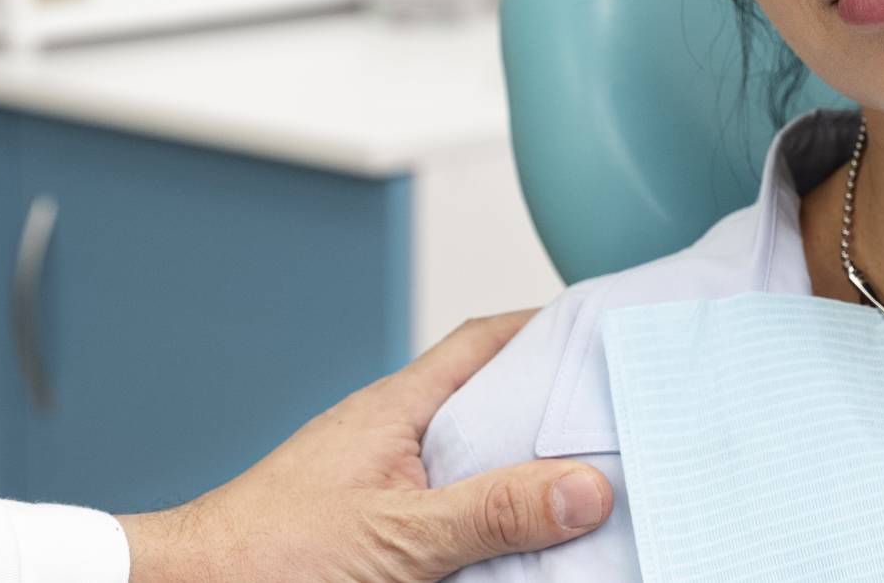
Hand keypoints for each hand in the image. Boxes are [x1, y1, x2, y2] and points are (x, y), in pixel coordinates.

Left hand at [119, 312, 611, 582]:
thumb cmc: (267, 555)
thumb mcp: (402, 536)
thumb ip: (493, 510)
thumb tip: (585, 488)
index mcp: (396, 410)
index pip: (484, 343)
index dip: (545, 328)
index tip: (602, 330)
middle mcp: (389, 436)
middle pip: (487, 404)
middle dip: (548, 411)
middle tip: (616, 424)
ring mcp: (377, 480)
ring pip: (468, 461)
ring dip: (518, 473)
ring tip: (584, 491)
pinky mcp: (368, 525)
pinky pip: (444, 507)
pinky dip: (484, 519)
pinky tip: (515, 546)